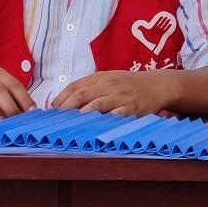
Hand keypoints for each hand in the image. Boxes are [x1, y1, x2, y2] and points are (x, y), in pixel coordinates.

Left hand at [53, 69, 179, 115]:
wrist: (157, 85)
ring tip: (69, 125)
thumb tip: (65, 102)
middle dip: (65, 108)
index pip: (75, 86)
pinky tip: (94, 129)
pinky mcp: (132, 108)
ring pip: (96, 105)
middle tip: (54, 121)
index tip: (50, 111)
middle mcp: (108, 84)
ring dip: (81, 115)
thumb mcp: (109, 79)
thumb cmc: (129, 85)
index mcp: (100, 77)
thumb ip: (90, 87)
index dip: (60, 98)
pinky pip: (116, 115)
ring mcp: (120, 96)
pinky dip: (104, 121)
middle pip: (81, 95)